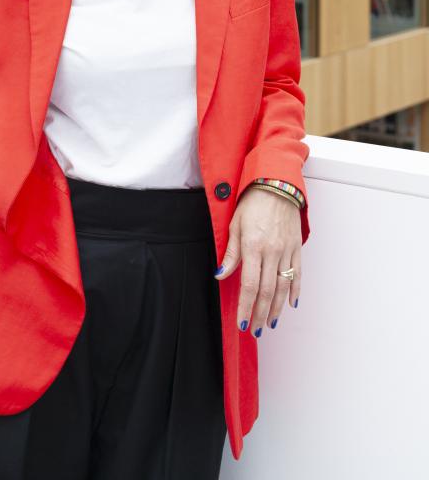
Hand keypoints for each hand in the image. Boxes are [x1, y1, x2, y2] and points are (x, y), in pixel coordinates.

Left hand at [215, 186, 300, 334]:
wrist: (276, 186)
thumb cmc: (252, 203)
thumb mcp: (234, 225)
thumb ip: (230, 253)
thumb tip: (220, 274)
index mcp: (252, 246)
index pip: (249, 285)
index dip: (246, 306)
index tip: (242, 322)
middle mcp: (271, 252)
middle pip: (267, 292)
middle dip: (260, 314)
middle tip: (256, 330)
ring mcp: (286, 251)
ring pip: (282, 288)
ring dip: (276, 309)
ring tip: (270, 323)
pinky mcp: (296, 248)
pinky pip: (297, 274)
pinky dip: (295, 291)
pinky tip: (290, 304)